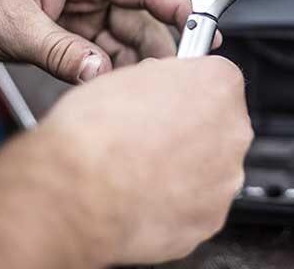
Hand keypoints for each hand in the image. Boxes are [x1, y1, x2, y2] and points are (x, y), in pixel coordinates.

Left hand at [0, 0, 212, 82]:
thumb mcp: (14, 22)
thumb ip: (61, 51)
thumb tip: (99, 73)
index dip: (175, 5)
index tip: (202, 27)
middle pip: (138, 21)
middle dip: (157, 48)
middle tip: (172, 79)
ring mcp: (76, 18)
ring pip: (121, 44)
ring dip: (131, 68)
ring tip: (141, 94)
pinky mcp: (65, 39)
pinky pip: (97, 59)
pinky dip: (106, 77)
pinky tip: (112, 93)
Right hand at [0, 56, 252, 266]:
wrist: (63, 196)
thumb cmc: (84, 134)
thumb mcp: (119, 78)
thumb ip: (159, 76)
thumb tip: (163, 80)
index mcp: (214, 86)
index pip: (216, 74)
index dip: (188, 82)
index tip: (176, 90)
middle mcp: (231, 133)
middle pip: (217, 122)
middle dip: (187, 124)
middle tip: (148, 132)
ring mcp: (221, 180)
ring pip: (208, 163)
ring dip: (182, 162)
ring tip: (136, 164)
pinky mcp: (207, 219)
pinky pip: (196, 200)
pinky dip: (174, 196)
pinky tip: (140, 190)